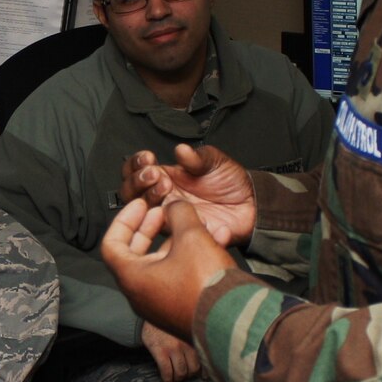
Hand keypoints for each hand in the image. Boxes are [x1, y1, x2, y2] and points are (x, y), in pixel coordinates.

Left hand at [101, 197, 237, 337]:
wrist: (234, 324)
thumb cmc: (205, 284)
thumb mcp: (192, 237)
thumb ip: (179, 214)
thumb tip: (174, 207)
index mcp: (132, 279)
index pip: (111, 244)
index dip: (124, 219)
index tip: (141, 205)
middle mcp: (142, 295)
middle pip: (137, 253)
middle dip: (152, 227)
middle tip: (165, 212)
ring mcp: (161, 304)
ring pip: (165, 263)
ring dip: (181, 240)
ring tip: (201, 223)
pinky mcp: (182, 308)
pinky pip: (181, 276)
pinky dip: (194, 257)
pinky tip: (218, 240)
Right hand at [120, 144, 254, 246]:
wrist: (251, 206)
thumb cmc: (232, 182)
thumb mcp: (216, 161)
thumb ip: (197, 157)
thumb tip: (180, 150)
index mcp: (166, 175)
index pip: (136, 170)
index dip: (135, 164)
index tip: (148, 157)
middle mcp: (162, 195)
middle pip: (130, 191)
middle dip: (137, 180)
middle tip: (156, 173)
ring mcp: (168, 214)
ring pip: (140, 210)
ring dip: (147, 196)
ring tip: (166, 186)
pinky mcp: (177, 231)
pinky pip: (161, 227)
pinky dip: (165, 215)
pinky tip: (180, 207)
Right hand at [140, 321, 199, 381]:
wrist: (152, 311)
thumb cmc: (171, 323)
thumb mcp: (186, 330)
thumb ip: (195, 344)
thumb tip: (204, 371)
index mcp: (195, 338)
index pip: (205, 360)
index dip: (204, 372)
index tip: (202, 377)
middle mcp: (187, 343)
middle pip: (193, 369)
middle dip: (188, 376)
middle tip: (182, 375)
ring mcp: (174, 347)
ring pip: (181, 373)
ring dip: (177, 379)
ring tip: (174, 378)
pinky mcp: (160, 350)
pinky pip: (167, 371)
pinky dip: (167, 380)